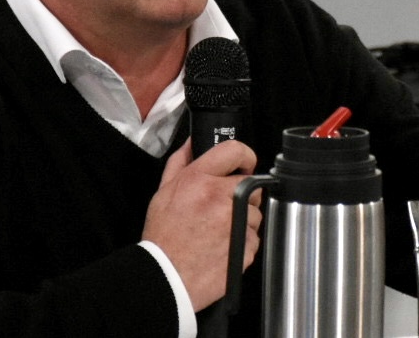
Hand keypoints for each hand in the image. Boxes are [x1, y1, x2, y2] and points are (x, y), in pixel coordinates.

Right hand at [141, 139, 261, 310]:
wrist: (166, 276)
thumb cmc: (163, 237)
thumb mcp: (163, 192)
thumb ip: (180, 162)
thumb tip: (192, 143)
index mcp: (199, 180)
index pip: (234, 150)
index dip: (244, 156)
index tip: (244, 164)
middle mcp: (219, 198)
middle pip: (252, 185)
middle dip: (242, 195)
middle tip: (222, 208)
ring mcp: (235, 223)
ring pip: (255, 214)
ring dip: (243, 220)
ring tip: (218, 231)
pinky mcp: (245, 247)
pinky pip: (254, 238)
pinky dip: (243, 242)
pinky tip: (223, 246)